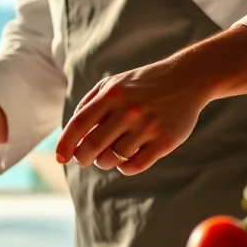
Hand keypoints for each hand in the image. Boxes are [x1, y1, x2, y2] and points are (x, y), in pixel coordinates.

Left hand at [55, 60, 213, 174]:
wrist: (187, 79)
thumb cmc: (142, 84)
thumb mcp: (113, 84)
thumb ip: (89, 104)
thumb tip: (70, 132)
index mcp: (111, 95)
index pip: (79, 124)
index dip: (65, 144)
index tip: (60, 158)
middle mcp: (128, 111)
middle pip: (92, 146)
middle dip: (82, 158)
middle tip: (83, 159)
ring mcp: (147, 127)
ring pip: (112, 159)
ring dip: (104, 162)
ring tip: (108, 154)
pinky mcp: (164, 141)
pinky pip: (134, 166)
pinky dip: (124, 168)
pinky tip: (125, 159)